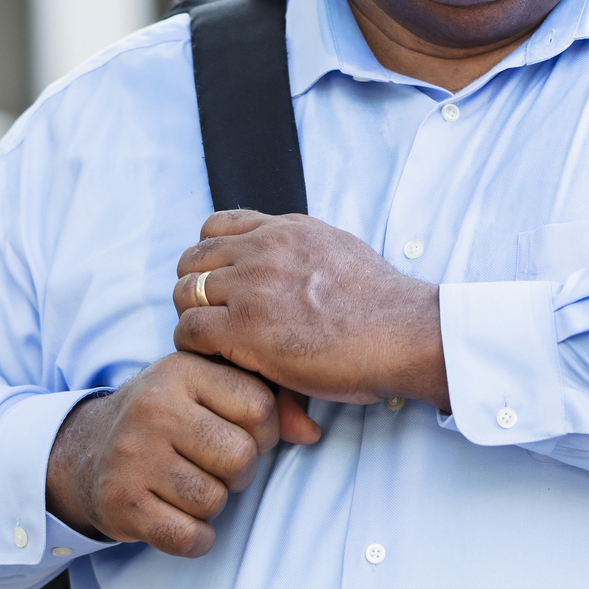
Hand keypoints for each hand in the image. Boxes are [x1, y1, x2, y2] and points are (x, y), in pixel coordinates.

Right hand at [45, 352, 319, 556]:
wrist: (90, 449)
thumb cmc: (169, 414)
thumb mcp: (209, 388)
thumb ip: (268, 399)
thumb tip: (311, 433)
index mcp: (182, 369)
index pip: (259, 405)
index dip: (266, 430)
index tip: (245, 434)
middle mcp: (154, 408)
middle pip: (240, 457)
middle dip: (241, 470)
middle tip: (219, 465)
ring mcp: (133, 457)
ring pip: (214, 499)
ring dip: (215, 502)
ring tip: (195, 484)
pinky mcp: (120, 503)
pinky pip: (187, 536)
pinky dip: (196, 537)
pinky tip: (182, 518)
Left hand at [172, 210, 450, 410]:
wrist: (404, 332)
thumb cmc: (383, 306)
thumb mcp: (341, 250)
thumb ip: (306, 249)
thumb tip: (297, 263)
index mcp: (286, 230)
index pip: (216, 227)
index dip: (210, 259)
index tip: (222, 286)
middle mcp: (264, 248)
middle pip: (193, 258)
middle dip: (195, 289)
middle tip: (213, 320)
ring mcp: (252, 286)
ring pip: (185, 293)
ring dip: (193, 319)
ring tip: (216, 345)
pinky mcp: (245, 328)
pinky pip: (189, 330)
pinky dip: (196, 348)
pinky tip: (221, 361)